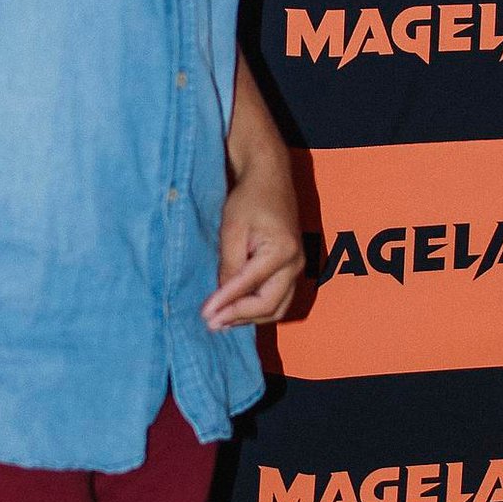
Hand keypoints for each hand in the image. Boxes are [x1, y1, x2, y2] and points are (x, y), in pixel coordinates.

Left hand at [201, 163, 305, 329]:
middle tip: (212, 323)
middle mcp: (296, 263)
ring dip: (249, 317)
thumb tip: (221, 297)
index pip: (249, 285)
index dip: (226, 303)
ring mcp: (297, 267)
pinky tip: (236, 310)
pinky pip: (278, 298)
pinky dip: (258, 308)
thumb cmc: (250, 198)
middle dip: (239, 317)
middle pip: (269, 305)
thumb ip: (229, 265)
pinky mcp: (292, 268)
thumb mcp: (232, 229)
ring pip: (277, 307)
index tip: (205, 315)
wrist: (270, 177)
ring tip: (222, 321)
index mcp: (281, 250)